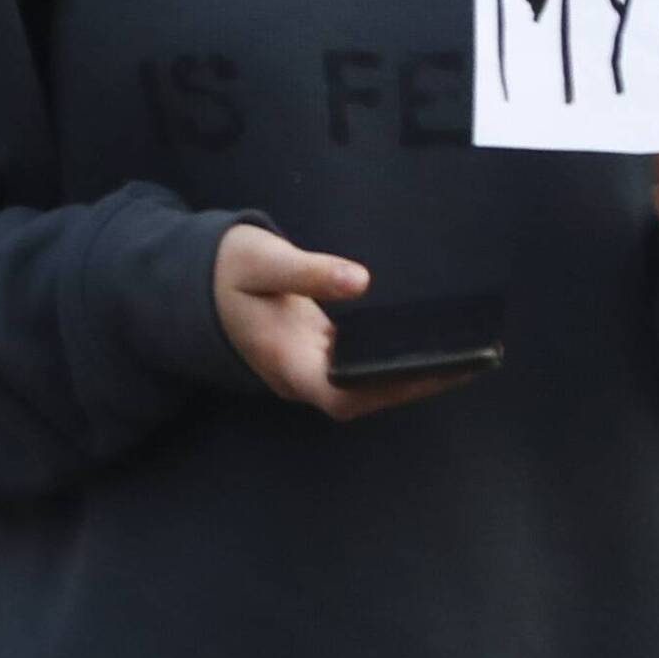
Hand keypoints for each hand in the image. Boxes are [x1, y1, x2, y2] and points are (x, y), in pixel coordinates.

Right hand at [210, 224, 447, 421]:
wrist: (188, 282)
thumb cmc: (224, 270)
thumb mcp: (260, 260)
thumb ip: (309, 271)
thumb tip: (362, 281)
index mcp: (284, 359)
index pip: (341, 393)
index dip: (389, 388)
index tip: (435, 371)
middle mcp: (298, 375)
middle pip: (361, 397)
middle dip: (414, 385)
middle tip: (470, 363)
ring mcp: (306, 369)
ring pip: (361, 386)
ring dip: (408, 377)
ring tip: (462, 356)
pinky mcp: (314, 356)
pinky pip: (357, 369)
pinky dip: (392, 362)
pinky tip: (425, 345)